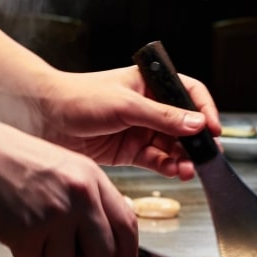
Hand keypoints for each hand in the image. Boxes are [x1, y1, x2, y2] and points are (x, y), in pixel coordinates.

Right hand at [0, 112, 138, 256]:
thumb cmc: (12, 160)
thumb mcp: (64, 168)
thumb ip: (89, 199)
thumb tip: (111, 236)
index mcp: (92, 178)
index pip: (126, 224)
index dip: (131, 255)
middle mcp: (79, 196)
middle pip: (104, 253)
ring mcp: (54, 214)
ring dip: (48, 254)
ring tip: (30, 225)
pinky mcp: (27, 231)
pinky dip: (23, 251)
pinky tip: (12, 225)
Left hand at [31, 66, 221, 180]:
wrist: (43, 118)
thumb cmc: (78, 98)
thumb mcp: (125, 105)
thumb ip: (162, 117)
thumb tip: (197, 124)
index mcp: (150, 84)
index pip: (188, 93)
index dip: (204, 110)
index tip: (213, 129)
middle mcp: (148, 106)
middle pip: (184, 124)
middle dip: (196, 141)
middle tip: (207, 157)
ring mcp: (139, 129)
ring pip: (172, 146)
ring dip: (183, 158)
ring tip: (189, 169)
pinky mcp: (128, 151)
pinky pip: (156, 159)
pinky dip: (167, 167)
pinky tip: (176, 173)